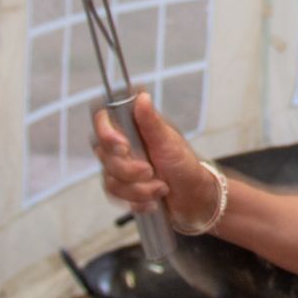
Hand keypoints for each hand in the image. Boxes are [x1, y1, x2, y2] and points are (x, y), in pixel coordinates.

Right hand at [91, 91, 213, 223]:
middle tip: (151, 171)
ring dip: (138, 189)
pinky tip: (154, 199)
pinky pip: (116, 197)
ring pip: (110, 179)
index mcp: (132, 128)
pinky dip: (137, 201)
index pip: (103, 120)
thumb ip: (151, 122)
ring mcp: (121, 168)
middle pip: (103, 155)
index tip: (123, 147)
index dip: (106, 133)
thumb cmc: (186, 166)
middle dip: (129, 170)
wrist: (194, 197)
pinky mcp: (122, 188)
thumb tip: (142, 97)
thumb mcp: (169, 142)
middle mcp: (122, 147)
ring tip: (160, 187)